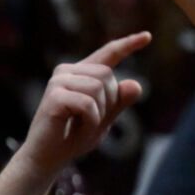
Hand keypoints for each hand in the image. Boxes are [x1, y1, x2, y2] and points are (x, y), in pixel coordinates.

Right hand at [16, 34, 147, 174]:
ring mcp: (58, 82)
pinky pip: (87, 104)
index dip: (128, 45)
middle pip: (107, 75)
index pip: (108, 55)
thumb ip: (119, 102)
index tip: (147, 37)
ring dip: (99, 114)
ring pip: (98, 88)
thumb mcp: (104, 119)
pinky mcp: (54, 96)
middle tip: (92, 122)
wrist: (46, 158)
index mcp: (80, 74)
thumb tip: (135, 84)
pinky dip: (90, 121)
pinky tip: (77, 130)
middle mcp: (66, 72)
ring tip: (83, 127)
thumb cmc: (72, 137)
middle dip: (108, 102)